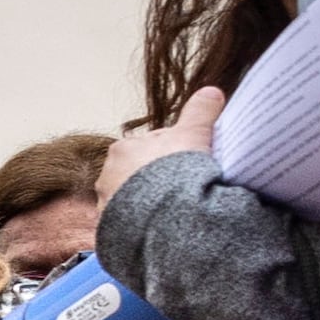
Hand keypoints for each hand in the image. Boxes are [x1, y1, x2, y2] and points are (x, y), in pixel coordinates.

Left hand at [98, 89, 224, 215]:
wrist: (164, 216)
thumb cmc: (176, 171)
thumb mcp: (193, 135)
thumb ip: (200, 112)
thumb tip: (211, 90)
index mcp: (123, 149)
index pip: (151, 147)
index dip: (175, 153)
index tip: (192, 163)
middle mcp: (108, 175)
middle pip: (140, 172)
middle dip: (159, 176)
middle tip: (185, 185)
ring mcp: (107, 204)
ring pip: (134, 198)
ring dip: (151, 201)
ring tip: (175, 208)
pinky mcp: (112, 229)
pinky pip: (130, 223)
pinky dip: (144, 223)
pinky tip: (162, 225)